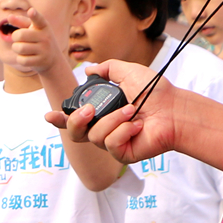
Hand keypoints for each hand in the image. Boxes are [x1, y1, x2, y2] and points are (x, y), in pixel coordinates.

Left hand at [8, 7, 62, 77]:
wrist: (53, 60)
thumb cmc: (39, 40)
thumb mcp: (33, 29)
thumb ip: (21, 22)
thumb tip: (9, 17)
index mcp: (44, 26)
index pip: (39, 19)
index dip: (34, 15)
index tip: (31, 11)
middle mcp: (46, 37)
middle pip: (20, 35)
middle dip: (15, 37)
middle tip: (19, 39)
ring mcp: (45, 50)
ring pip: (20, 48)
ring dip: (16, 49)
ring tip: (22, 48)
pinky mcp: (41, 61)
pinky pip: (22, 60)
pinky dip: (20, 59)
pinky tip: (26, 57)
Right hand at [47, 58, 222, 169]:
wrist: (174, 110)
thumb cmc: (155, 92)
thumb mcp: (128, 72)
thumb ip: (107, 68)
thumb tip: (89, 69)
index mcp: (102, 111)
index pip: (75, 118)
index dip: (59, 119)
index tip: (48, 115)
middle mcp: (104, 128)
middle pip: (75, 133)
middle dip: (76, 121)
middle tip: (89, 110)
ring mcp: (112, 143)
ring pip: (94, 136)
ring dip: (112, 120)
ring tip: (132, 111)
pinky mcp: (122, 154)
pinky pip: (110, 144)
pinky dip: (123, 131)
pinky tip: (137, 125)